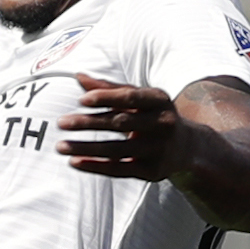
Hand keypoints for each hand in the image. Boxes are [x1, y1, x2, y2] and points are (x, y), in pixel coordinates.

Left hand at [55, 75, 195, 182]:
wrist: (188, 147)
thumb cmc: (154, 115)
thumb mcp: (140, 98)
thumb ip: (110, 88)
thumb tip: (78, 76)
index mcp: (160, 100)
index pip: (130, 97)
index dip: (106, 98)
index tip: (80, 100)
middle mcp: (163, 124)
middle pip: (120, 124)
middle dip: (88, 123)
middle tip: (60, 122)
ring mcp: (158, 150)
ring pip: (116, 150)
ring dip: (86, 148)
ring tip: (60, 146)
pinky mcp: (152, 172)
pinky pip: (119, 170)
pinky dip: (96, 167)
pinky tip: (75, 162)